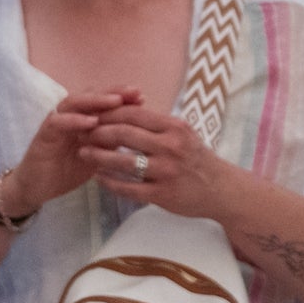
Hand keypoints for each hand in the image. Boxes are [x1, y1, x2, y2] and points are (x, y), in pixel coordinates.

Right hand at [6, 90, 129, 214]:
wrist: (38, 187)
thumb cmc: (67, 170)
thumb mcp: (96, 155)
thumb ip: (110, 143)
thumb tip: (138, 135)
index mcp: (82, 120)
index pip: (101, 102)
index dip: (121, 98)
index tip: (142, 98)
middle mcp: (68, 117)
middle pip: (90, 96)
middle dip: (113, 92)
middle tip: (134, 92)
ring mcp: (55, 123)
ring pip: (73, 103)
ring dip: (95, 100)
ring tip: (116, 101)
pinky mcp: (44, 134)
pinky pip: (57, 122)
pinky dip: (74, 120)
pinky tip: (91, 121)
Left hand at [79, 102, 236, 220]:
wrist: (222, 190)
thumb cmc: (196, 158)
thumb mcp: (181, 133)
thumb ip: (154, 123)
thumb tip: (120, 107)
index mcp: (174, 128)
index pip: (132, 114)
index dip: (107, 113)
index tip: (90, 114)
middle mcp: (171, 147)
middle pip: (124, 134)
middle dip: (97, 132)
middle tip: (81, 132)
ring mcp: (167, 172)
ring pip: (123, 161)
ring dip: (98, 156)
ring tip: (83, 152)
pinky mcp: (163, 194)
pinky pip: (129, 188)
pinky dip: (110, 182)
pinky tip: (98, 177)